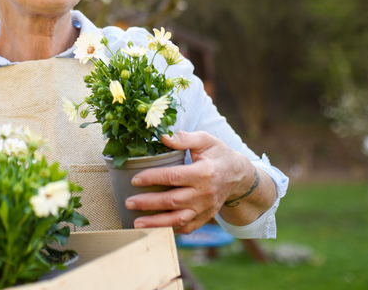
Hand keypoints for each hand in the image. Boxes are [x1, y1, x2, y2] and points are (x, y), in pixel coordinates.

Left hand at [123, 131, 254, 233]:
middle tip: (128, 203)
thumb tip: (163, 137)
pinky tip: (154, 229)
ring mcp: (205, 208)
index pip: (174, 177)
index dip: (153, 178)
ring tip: (136, 223)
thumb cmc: (218, 154)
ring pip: (178, 219)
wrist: (238, 175)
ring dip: (156, 223)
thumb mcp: (206, 140)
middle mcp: (205, 193)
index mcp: (204, 172)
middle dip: (148, 203)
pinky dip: (171, 230)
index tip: (135, 180)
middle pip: (172, 201)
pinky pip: (187, 227)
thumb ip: (185, 138)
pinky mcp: (205, 217)